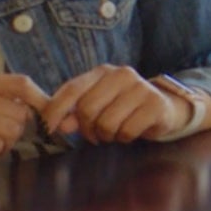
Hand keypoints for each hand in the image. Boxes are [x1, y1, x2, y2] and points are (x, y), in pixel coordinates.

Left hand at [41, 65, 191, 143]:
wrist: (163, 107)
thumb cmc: (123, 106)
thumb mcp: (98, 105)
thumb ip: (75, 112)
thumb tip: (60, 124)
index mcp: (103, 72)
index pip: (72, 89)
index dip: (56, 110)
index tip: (47, 129)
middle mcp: (121, 74)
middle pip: (87, 109)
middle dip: (87, 129)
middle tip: (94, 135)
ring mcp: (140, 88)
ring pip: (106, 123)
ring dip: (107, 135)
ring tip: (114, 132)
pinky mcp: (155, 105)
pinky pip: (126, 131)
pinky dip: (124, 138)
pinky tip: (130, 132)